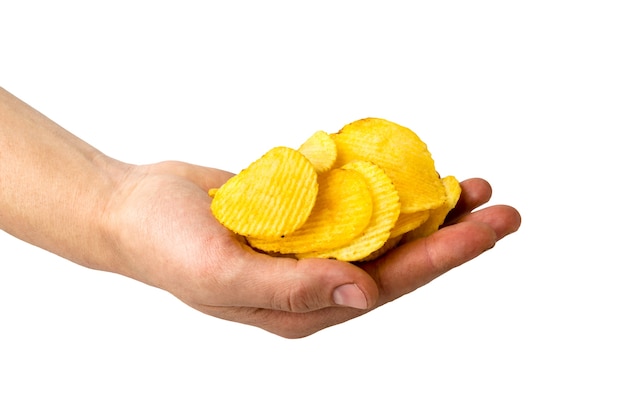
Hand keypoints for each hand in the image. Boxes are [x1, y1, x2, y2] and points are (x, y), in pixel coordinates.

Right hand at [104, 161, 520, 337]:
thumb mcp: (221, 275)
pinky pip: (355, 204)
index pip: (387, 285)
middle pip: (398, 260)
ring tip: (472, 189)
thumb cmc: (166, 247)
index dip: (441, 257)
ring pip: (382, 232)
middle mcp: (316, 281)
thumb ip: (293, 290)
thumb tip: (365, 295)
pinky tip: (414, 176)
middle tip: (502, 209)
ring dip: (426, 212)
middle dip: (452, 237)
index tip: (485, 229)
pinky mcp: (304, 217)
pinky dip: (386, 190)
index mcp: (304, 308)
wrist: (135, 208)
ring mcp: (311, 247)